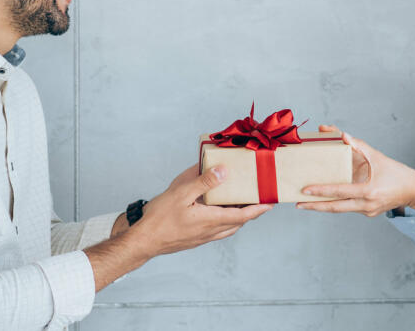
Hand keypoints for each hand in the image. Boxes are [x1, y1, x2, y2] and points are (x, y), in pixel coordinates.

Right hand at [131, 164, 272, 255]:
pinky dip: (224, 221)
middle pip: (239, 222)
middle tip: (258, 199)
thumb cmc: (159, 218)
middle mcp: (211, 231)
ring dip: (238, 217)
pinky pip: (217, 231)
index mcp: (212, 220)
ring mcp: (203, 238)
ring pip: (228, 228)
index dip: (259, 208)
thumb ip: (204, 182)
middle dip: (251, 211)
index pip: (244, 215)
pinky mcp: (195, 240)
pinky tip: (217, 213)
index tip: (271, 202)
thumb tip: (224, 171)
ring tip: (240, 203)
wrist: (143, 242)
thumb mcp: (181, 193)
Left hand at [297, 125, 414, 218]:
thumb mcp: (379, 157)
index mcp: (369, 191)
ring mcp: (368, 211)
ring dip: (325, 206)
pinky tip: (329, 199)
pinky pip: (350, 207)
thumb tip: (343, 135)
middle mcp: (367, 204)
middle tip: (298, 203)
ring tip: (308, 203)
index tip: (305, 190)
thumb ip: (359, 146)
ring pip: (342, 209)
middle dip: (315, 206)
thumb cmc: (398, 173)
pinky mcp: (369, 212)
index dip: (321, 191)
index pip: (339, 192)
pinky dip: (339, 203)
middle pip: (335, 208)